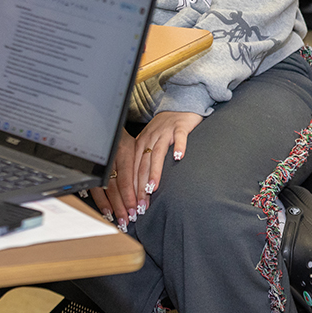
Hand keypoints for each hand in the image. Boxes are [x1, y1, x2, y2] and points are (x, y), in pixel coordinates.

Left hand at [89, 111, 202, 229]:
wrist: (179, 106)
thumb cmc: (164, 129)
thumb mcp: (149, 142)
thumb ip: (142, 160)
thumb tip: (135, 186)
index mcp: (140, 144)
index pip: (133, 169)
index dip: (131, 188)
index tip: (132, 206)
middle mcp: (150, 139)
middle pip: (142, 165)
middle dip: (140, 187)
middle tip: (141, 204)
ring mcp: (165, 132)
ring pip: (157, 154)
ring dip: (154, 172)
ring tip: (152, 187)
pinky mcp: (180, 127)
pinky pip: (179, 137)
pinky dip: (179, 146)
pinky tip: (179, 157)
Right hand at [90, 129, 135, 230]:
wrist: (106, 121)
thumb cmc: (127, 134)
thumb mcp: (136, 142)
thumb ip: (145, 159)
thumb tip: (162, 171)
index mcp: (124, 150)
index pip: (126, 177)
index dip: (129, 194)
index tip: (134, 208)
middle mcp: (111, 157)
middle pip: (114, 186)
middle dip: (121, 204)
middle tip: (127, 219)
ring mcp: (100, 162)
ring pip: (104, 187)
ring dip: (110, 205)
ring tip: (116, 218)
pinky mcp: (93, 166)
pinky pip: (94, 185)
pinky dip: (100, 199)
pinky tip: (105, 209)